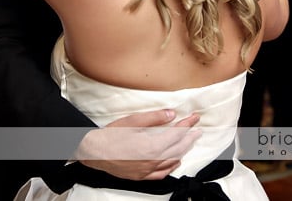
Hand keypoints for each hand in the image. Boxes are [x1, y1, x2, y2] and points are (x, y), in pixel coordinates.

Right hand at [75, 109, 200, 180]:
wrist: (93, 152)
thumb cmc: (110, 135)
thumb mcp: (132, 121)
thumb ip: (153, 118)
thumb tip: (171, 114)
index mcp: (151, 146)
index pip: (176, 134)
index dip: (187, 125)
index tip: (195, 117)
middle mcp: (152, 161)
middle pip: (177, 148)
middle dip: (189, 136)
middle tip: (197, 127)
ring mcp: (147, 170)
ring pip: (172, 161)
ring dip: (183, 150)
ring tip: (189, 141)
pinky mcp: (141, 176)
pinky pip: (162, 174)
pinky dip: (172, 166)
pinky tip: (176, 161)